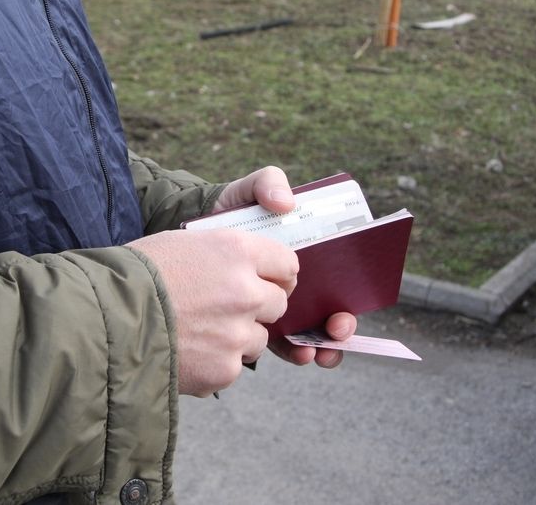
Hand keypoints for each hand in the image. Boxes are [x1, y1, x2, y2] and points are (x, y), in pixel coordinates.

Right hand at [127, 228, 297, 397]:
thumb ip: (222, 256)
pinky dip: (214, 362)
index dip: (276, 273)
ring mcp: (237, 333)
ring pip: (258, 338)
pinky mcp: (224, 369)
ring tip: (197, 332)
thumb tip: (246, 268)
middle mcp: (246, 291)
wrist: (101, 318)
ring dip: (236, 336)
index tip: (266, 280)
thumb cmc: (135, 275)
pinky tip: (185, 351)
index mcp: (235, 251)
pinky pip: (232, 365)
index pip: (287, 263)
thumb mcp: (182, 244)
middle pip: (278, 302)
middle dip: (257, 305)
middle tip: (224, 308)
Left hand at [213, 165, 355, 368]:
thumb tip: (287, 203)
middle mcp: (295, 283)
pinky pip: (280, 340)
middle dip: (339, 326)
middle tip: (337, 328)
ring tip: (315, 350)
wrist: (189, 232)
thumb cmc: (226, 210)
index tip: (344, 305)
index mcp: (301, 257)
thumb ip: (268, 183)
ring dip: (320, 344)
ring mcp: (275, 304)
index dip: (346, 296)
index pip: (336, 281)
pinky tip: (296, 351)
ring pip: (308, 331)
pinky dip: (293, 349)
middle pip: (329, 311)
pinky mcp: (253, 320)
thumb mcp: (247, 191)